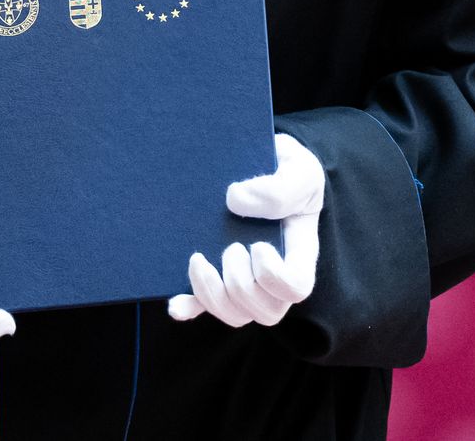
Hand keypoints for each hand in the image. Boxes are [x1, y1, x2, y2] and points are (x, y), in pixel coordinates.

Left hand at [168, 132, 323, 327]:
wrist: (259, 159)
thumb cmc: (288, 169)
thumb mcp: (299, 168)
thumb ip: (279, 187)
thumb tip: (235, 200)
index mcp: (299, 251)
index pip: (296, 288)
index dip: (274, 278)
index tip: (257, 245)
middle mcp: (275, 274)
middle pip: (266, 312)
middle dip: (240, 285)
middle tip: (231, 248)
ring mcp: (245, 277)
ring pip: (235, 315)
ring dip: (212, 295)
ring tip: (199, 260)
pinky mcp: (217, 274)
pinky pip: (203, 307)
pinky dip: (189, 307)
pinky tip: (176, 303)